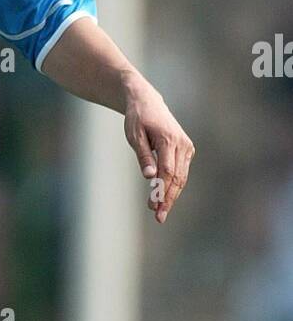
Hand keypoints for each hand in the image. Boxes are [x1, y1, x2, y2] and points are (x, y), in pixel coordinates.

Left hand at [123, 83, 194, 223]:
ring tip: (160, 212)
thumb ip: (143, 156)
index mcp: (169, 140)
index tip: (154, 207)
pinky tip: (164, 198)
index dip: (161, 191)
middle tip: (159, 218)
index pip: (167, 172)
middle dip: (168, 199)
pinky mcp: (187, 150)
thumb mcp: (134, 136)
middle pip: (177, 178)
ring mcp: (187, 147)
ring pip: (182, 177)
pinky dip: (174, 186)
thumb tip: (150, 176)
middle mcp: (182, 144)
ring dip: (172, 195)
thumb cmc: (138, 119)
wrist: (147, 102)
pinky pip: (181, 172)